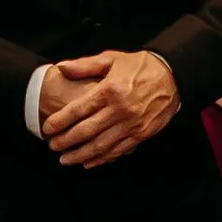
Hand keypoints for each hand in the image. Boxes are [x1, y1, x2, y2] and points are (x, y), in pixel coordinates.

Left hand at [41, 48, 180, 170]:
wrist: (173, 76)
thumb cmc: (140, 66)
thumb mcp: (112, 59)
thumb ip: (85, 66)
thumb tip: (62, 68)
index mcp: (110, 90)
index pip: (78, 110)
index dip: (60, 121)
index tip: (48, 128)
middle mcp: (120, 109)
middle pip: (86, 131)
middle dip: (66, 141)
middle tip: (52, 146)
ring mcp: (132, 124)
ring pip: (101, 145)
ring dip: (80, 154)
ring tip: (65, 159)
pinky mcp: (142, 134)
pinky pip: (118, 151)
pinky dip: (102, 159)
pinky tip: (88, 162)